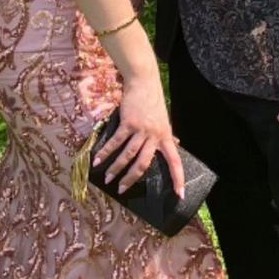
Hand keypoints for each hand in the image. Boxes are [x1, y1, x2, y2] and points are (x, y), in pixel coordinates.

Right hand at [91, 69, 184, 198]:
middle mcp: (155, 136)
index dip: (178, 179)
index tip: (180, 195)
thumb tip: (175, 144)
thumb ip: (166, 135)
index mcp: (166, 137)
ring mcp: (141, 129)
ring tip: (107, 178)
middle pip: (144, 163)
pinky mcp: (128, 123)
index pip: (175, 162)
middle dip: (132, 178)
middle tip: (122, 190)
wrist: (144, 83)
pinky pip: (116, 141)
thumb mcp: (164, 120)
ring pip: (128, 155)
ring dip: (116, 168)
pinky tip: (98, 160)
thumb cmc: (153, 102)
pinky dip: (106, 152)